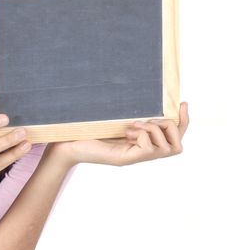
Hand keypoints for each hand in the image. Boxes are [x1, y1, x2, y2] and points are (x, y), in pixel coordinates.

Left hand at [46, 102, 188, 167]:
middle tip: (148, 119)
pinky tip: (127, 131)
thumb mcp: (111, 115)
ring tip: (133, 125)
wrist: (65, 142)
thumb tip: (141, 89)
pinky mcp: (125, 159)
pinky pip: (149, 149)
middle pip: (178, 146)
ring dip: (155, 130)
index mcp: (141, 141)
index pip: (174, 137)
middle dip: (172, 127)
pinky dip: (143, 135)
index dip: (183, 122)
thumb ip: (128, 109)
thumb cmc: (85, 128)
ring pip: (167, 148)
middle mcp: (141, 152)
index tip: (183, 102)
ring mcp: (134, 157)